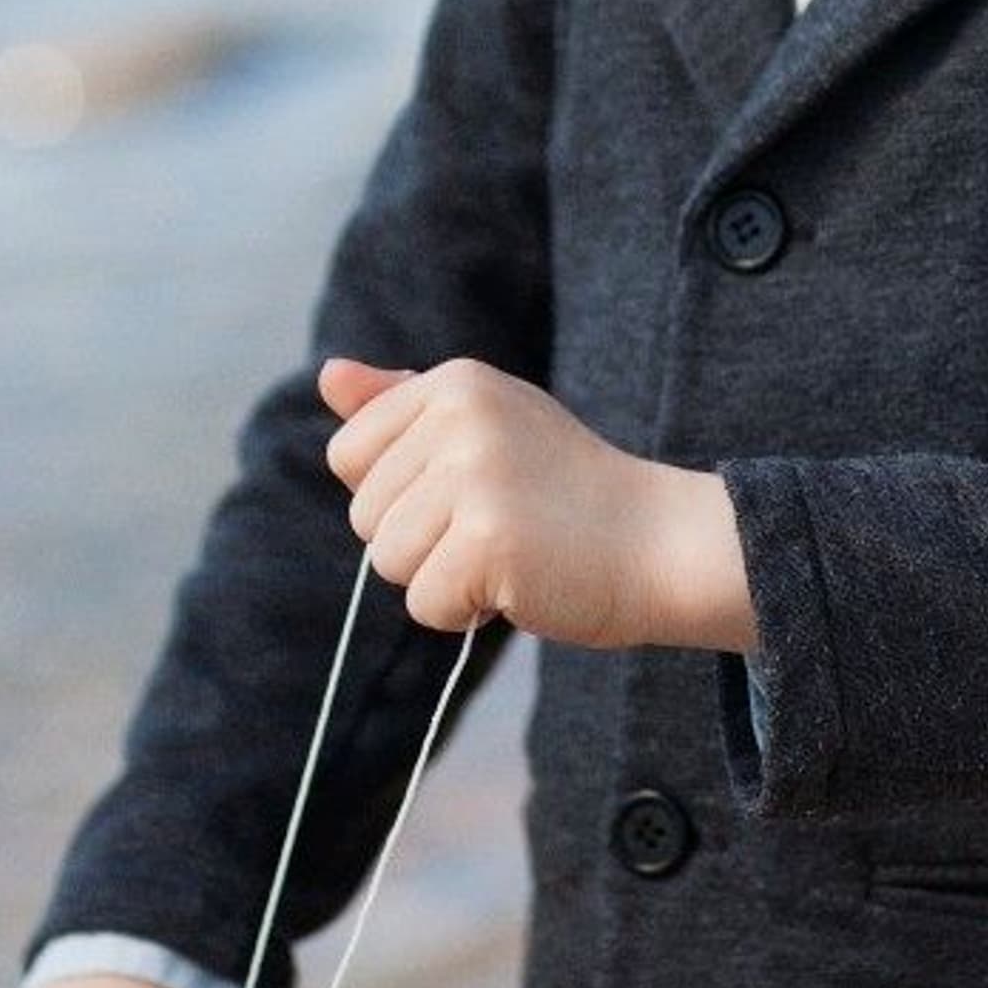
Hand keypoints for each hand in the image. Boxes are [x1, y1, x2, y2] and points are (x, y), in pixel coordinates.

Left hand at [320, 355, 756, 654]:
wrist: (660, 541)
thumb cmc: (567, 492)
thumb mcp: (485, 425)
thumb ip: (400, 404)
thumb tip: (328, 376)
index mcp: (455, 383)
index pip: (349, 455)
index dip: (398, 494)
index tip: (468, 490)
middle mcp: (460, 416)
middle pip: (364, 515)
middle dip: (422, 541)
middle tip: (501, 524)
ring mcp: (475, 475)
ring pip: (388, 562)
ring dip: (442, 577)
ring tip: (512, 551)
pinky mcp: (489, 539)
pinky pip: (426, 603)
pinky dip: (466, 611)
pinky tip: (520, 582)